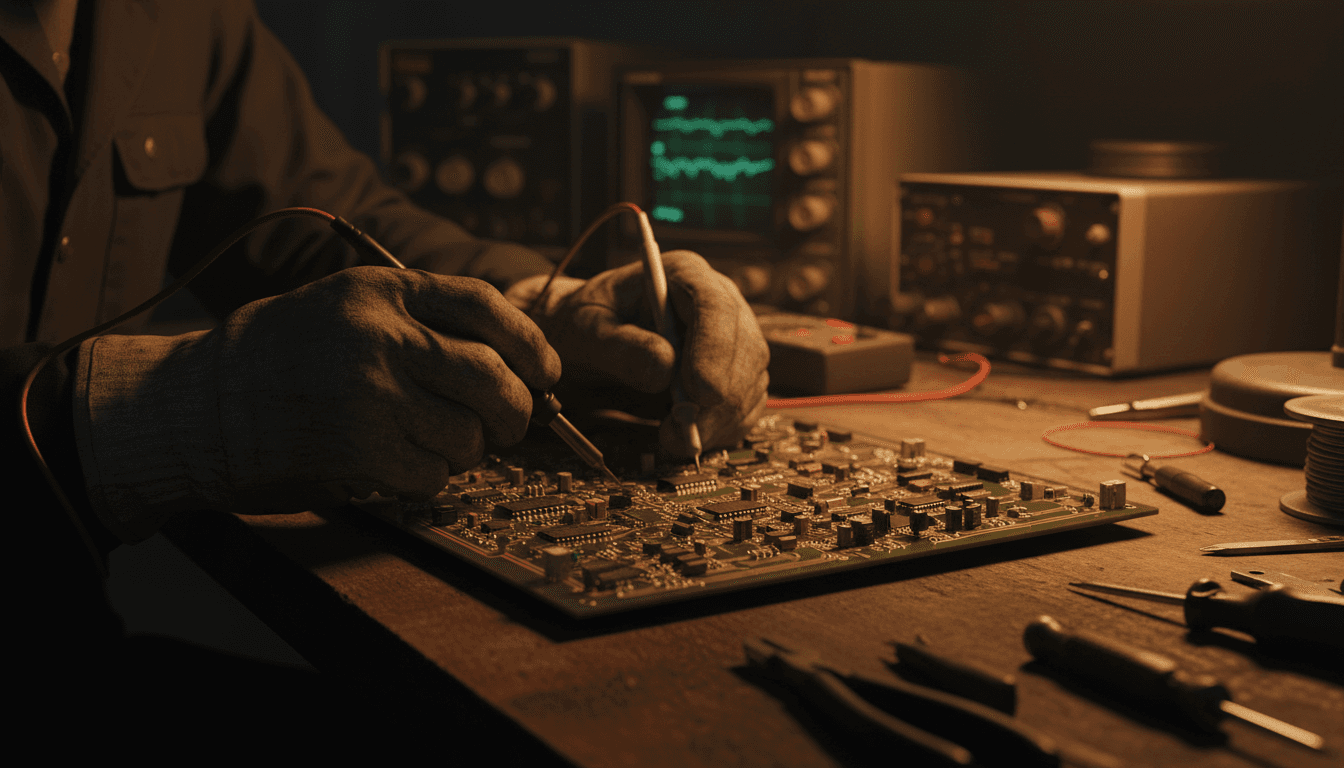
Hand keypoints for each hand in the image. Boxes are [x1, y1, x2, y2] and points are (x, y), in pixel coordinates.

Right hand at [82, 266, 559, 520]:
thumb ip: (423, 318)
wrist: (204, 403)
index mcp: (383, 290)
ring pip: (469, 434)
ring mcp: (370, 394)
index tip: (546, 371)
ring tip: (440, 442)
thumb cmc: (287, 353)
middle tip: (511, 423)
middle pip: (492, 377)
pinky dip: (432, 477)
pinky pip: (434, 473)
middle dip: (518, 409)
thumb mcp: (350, 303)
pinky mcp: (358, 449)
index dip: (530, 343)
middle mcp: (381, 337)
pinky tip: (404, 463)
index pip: (485, 306)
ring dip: (470, 449)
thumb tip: (513, 361)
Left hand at [515, 251, 768, 457]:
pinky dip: (723, 429)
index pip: (716, 304)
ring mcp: (732, 340)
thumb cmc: (587, 324)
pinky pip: (746, 405)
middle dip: (720, 396)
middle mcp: (718, 303)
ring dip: (720, 419)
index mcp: (683, 275)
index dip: (715, 349)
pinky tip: (688, 437)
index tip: (700, 392)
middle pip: (745, 348)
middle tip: (681, 430)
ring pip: (751, 381)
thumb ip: (619, 346)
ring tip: (672, 438)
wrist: (590, 341)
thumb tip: (664, 368)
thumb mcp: (587, 329)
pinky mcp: (734, 374)